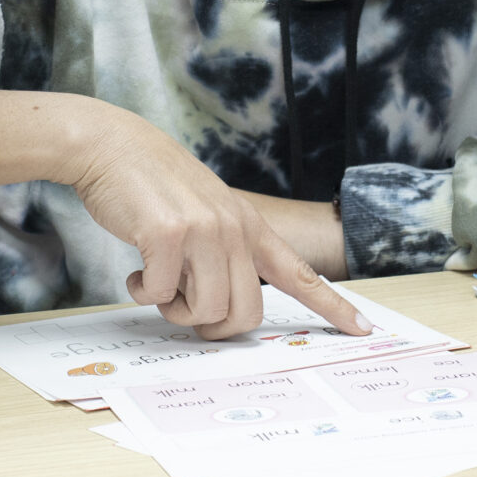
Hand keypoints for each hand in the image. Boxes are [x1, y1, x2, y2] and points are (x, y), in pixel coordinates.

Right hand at [62, 100, 365, 339]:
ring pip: (204, 312)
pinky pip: (158, 296)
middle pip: (244, 314)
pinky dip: (142, 292)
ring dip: (173, 310)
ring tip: (157, 282)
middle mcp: (235, 229)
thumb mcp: (207, 212)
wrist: (113, 145)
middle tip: (183, 306)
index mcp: (250, 226)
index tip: (363, 330)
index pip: (302, 274)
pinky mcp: (168, 235)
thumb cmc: (154, 188)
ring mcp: (204, 230)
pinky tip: (134, 268)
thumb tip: (218, 308)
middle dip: (211, 325)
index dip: (333, 306)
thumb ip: (223, 253)